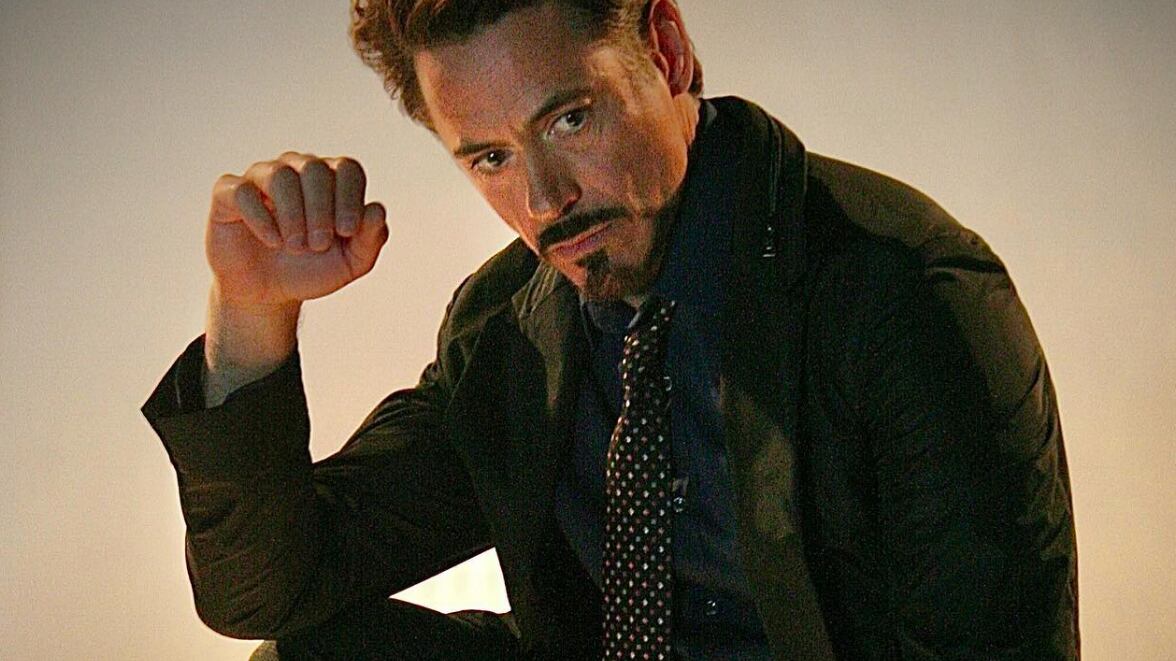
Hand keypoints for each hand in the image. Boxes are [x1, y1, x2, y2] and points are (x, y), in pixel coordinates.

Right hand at [206, 152, 387, 311]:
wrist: (268, 294)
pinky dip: (261, 218)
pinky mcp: (229, 193)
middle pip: (315, 169)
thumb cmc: (312, 270)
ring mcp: (261, 178)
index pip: (347, 168)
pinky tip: (272, 241)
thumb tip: (376, 209)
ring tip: (297, 246)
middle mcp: (296, 170)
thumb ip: (371, 239)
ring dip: (293, 214)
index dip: (350, 197)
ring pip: (280, 174)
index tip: (347, 232)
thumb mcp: (351, 263)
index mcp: (330, 180)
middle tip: (319, 244)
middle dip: (321, 209)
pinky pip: (243, 191)